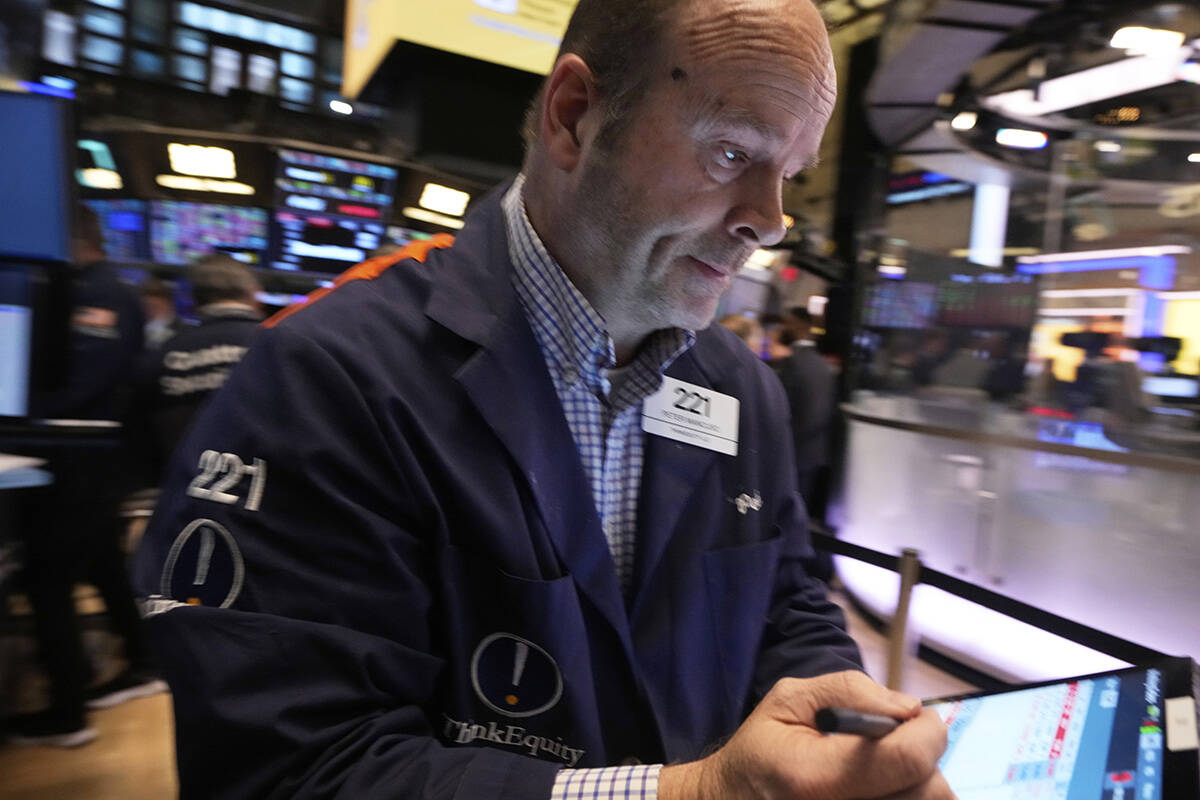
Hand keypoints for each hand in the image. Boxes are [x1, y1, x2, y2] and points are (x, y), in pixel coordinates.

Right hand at [658, 671, 954, 798]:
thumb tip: (907, 707)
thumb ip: (848, 690)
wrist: (734, 799)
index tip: (916, 716)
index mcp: (818, 777)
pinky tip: (884, 784)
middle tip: (898, 739)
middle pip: (930, 790)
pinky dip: (907, 794)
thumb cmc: (764, 748)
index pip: (908, 759)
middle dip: (923, 756)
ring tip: (887, 765)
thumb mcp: (789, 699)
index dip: (926, 731)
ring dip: (919, 781)